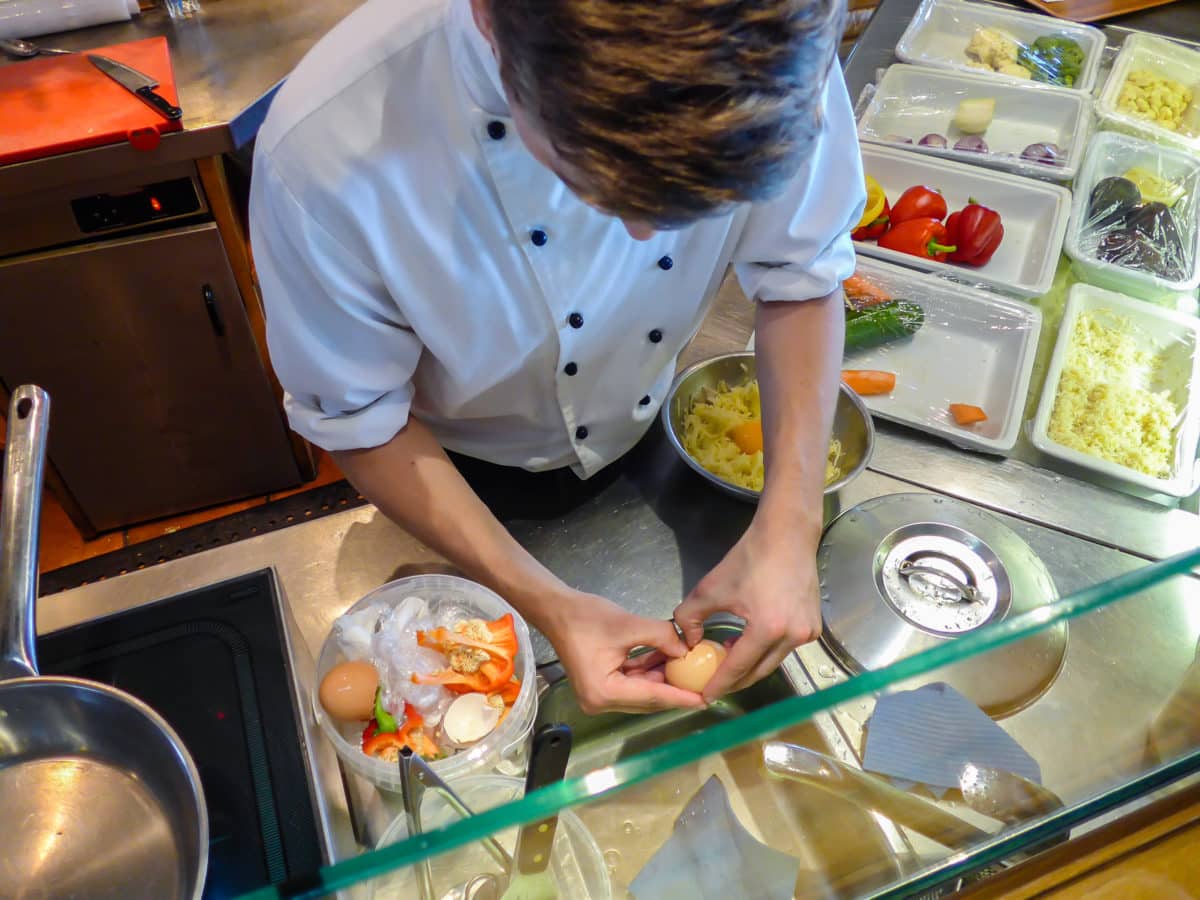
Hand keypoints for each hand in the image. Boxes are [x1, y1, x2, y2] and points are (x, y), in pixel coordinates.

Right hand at [541, 590, 706, 714]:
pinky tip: (667, 660)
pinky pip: (631, 683)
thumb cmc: (586, 617)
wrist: (557, 610)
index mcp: (604, 693)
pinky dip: (648, 673)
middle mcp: (600, 702)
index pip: (652, 696)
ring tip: (689, 669)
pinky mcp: (600, 685)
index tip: (705, 699)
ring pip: (641, 692)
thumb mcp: (628, 625)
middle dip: (674, 689)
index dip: (680, 696)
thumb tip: (686, 650)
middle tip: (702, 684)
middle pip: (647, 699)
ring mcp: (599, 696)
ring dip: (662, 679)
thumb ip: (662, 638)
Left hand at [673, 522, 821, 702]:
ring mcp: (807, 633)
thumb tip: (690, 643)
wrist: (787, 537)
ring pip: (773, 661)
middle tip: (716, 685)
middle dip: (736, 681)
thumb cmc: (749, 559)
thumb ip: (690, 618)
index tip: (705, 697)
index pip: (738, 667)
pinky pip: (786, 648)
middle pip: (759, 671)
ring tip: (729, 659)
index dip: (719, 684)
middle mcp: (792, 636)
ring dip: (751, 664)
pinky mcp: (814, 627)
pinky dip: (767, 650)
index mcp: (767, 629)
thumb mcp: (710, 588)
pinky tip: (750, 642)